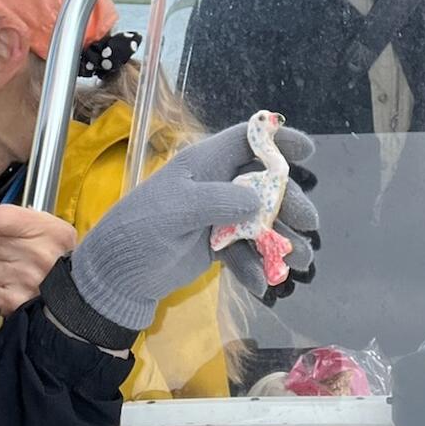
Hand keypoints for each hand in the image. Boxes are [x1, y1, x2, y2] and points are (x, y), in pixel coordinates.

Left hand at [0, 204, 77, 316]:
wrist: (82, 298)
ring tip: (13, 275)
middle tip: (10, 255)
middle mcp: (36, 254)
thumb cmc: (64, 262)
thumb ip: (25, 219)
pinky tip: (10, 291)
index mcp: (48, 231)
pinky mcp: (14, 303)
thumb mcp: (57, 231)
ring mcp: (24, 279)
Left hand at [68, 121, 319, 330]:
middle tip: (308, 224)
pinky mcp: (215, 247)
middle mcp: (215, 186)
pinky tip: (263, 285)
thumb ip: (218, 201)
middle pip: (265, 185)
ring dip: (283, 240)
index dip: (278, 140)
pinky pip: (245, 252)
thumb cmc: (139, 231)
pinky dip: (256, 267)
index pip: (246, 140)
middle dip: (289, 203)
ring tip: (301, 262)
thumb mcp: (176, 210)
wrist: (115, 277)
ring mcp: (217, 217)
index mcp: (203, 164)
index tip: (308, 150)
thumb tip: (261, 199)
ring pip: (261, 221)